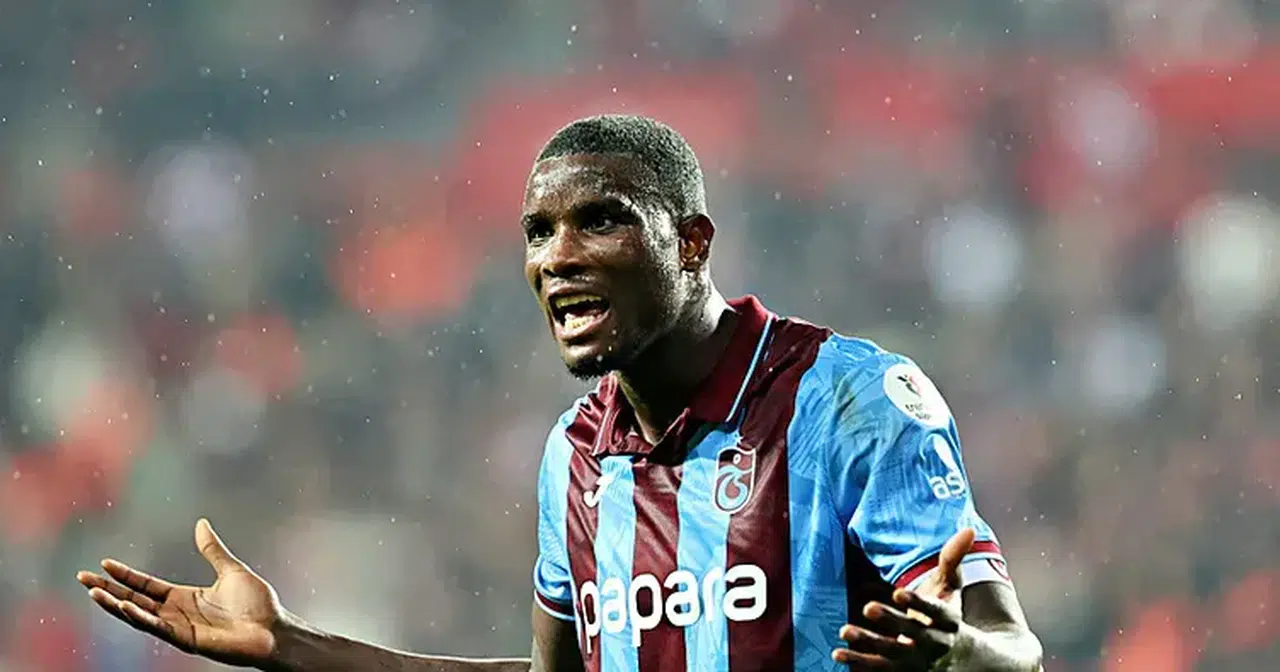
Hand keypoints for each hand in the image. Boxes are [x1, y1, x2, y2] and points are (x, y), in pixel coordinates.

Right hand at [76, 518, 281, 667]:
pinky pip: (157, 628)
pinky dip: (139, 618)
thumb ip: (212, 550)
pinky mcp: (186, 639)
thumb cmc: (257, 604)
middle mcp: (176, 613)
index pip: (146, 585)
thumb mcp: (231, 570)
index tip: (104, 563)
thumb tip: (201, 523)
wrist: (274, 629)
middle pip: (134, 600)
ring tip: (93, 592)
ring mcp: (179, 627)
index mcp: (184, 597)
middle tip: (82, 578)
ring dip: (115, 605)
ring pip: (138, 616)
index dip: (125, 575)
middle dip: (108, 590)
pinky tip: (123, 607)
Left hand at [833, 528, 975, 669]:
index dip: (917, 603)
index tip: (898, 592)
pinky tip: (838, 654)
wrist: (960, 659)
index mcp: (949, 621)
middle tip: (868, 607)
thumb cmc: (947, 616)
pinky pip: (878, 668)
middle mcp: (934, 642)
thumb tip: (968, 529)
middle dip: (891, 621)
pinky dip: (859, 662)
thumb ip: (953, 560)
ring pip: (892, 653)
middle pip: (913, 633)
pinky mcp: (901, 671)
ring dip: (868, 642)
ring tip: (845, 630)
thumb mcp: (952, 588)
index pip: (935, 611)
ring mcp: (917, 660)